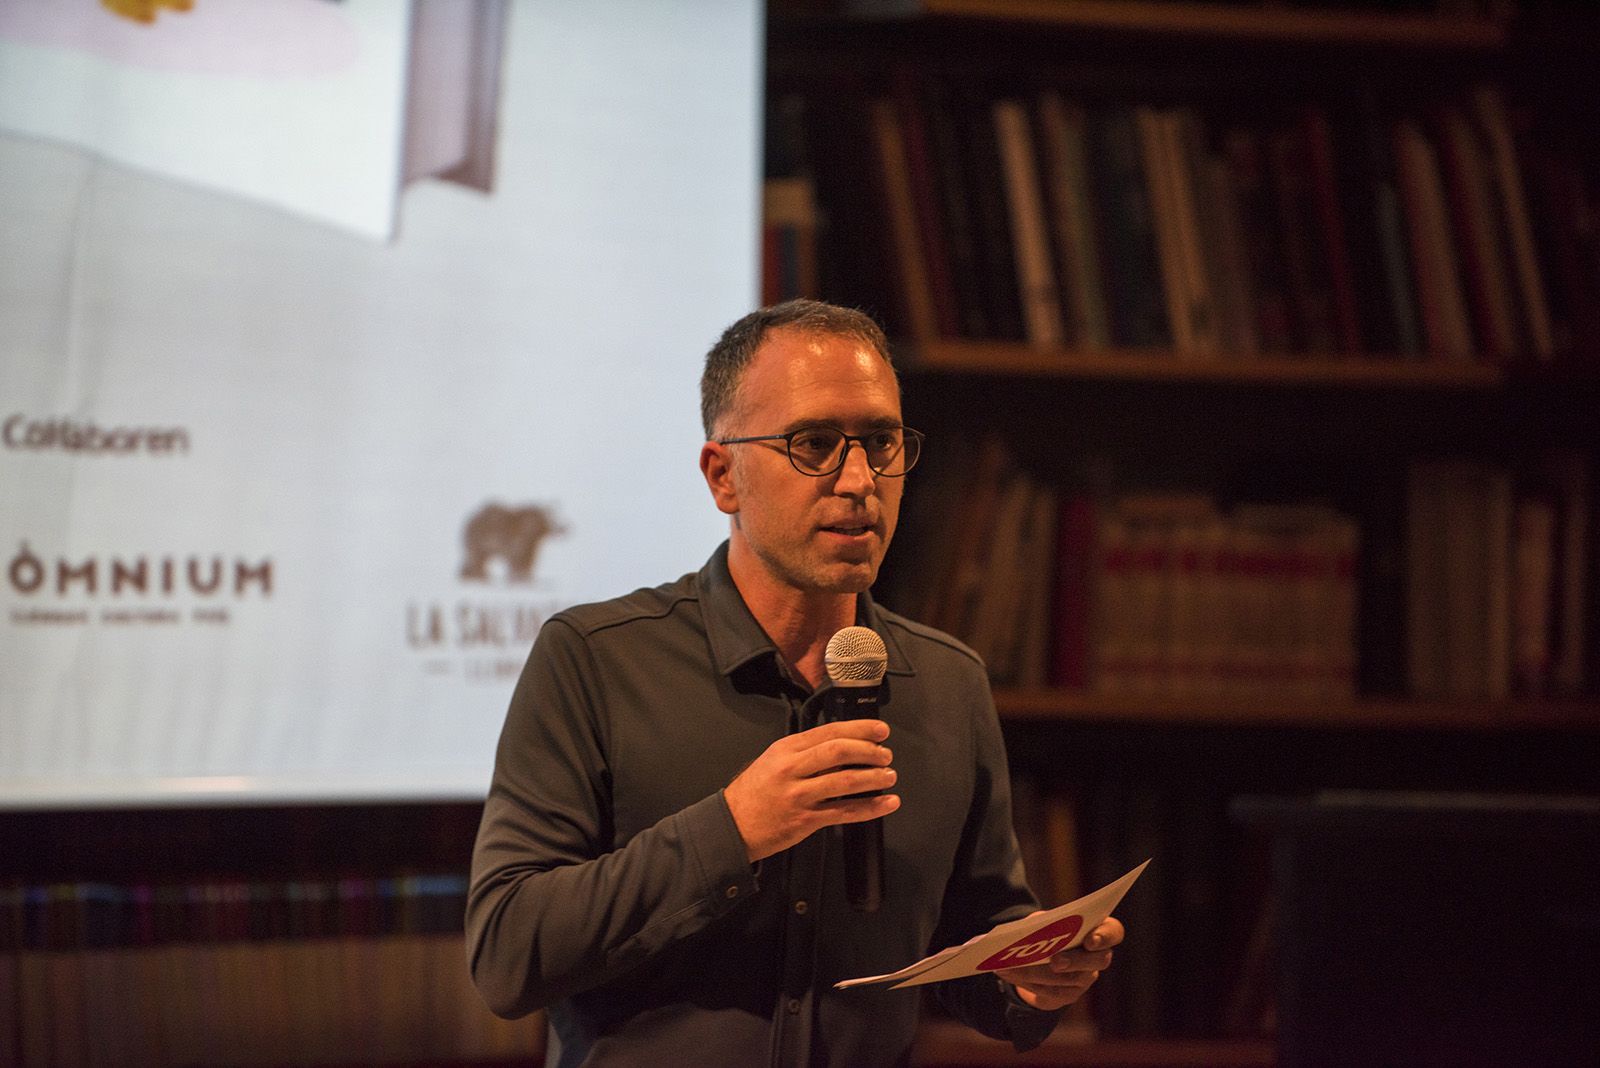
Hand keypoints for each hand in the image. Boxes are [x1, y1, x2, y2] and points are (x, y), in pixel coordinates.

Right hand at [723, 719, 900, 862]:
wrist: (733, 825)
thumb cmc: (755, 792)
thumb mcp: (773, 760)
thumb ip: (804, 752)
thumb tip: (843, 746)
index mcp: (786, 749)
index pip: (829, 732)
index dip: (859, 729)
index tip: (880, 730)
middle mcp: (792, 769)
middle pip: (838, 752)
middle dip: (869, 751)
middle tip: (886, 754)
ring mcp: (800, 795)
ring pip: (845, 781)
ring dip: (874, 778)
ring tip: (890, 776)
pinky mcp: (806, 820)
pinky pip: (845, 812)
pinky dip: (871, 808)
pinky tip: (887, 803)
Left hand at [995, 916, 1122, 1011]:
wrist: (1042, 952)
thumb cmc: (1048, 928)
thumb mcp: (1046, 920)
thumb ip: (1046, 922)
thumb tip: (1032, 930)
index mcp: (1099, 929)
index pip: (1114, 933)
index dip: (1105, 936)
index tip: (1089, 940)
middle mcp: (1098, 956)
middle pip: (1098, 961)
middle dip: (1075, 961)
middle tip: (1055, 961)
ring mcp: (1086, 978)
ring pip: (1068, 979)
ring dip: (1038, 972)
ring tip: (1012, 965)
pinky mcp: (1069, 994)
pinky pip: (1050, 992)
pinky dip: (1025, 981)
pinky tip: (1006, 972)